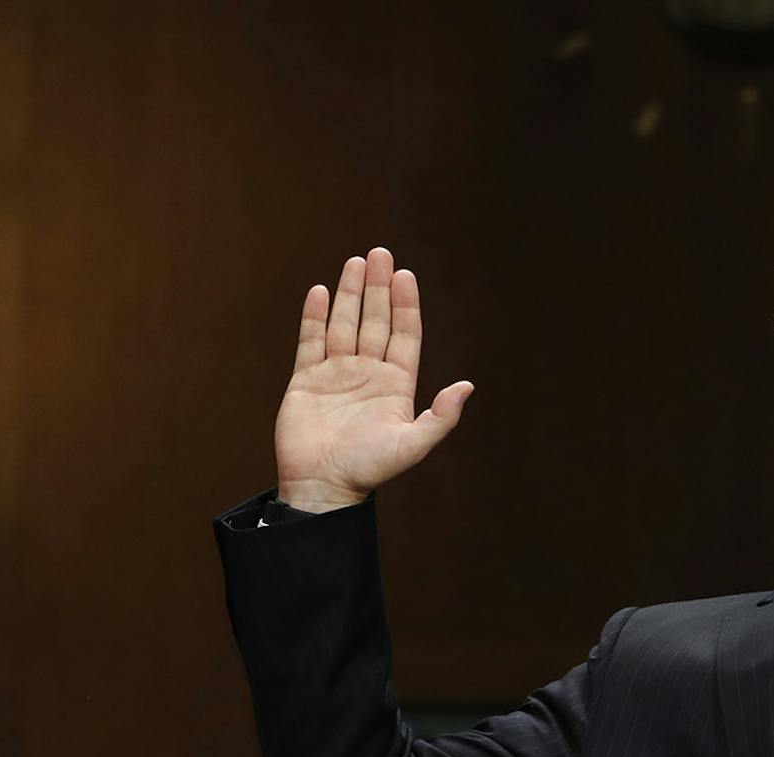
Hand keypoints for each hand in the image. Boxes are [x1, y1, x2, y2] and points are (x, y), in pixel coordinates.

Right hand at [274, 247, 472, 510]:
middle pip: (376, 321)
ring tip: (357, 262)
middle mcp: (369, 373)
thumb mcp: (413, 445)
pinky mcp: (306, 380)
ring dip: (351, 294)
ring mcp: (337, 374)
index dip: (406, 305)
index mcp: (396, 384)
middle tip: (381, 253)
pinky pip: (311, 341)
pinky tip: (321, 292)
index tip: (406, 275)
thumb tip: (467, 386)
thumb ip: (441, 417)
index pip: (404, 334)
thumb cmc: (370, 469)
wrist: (323, 486)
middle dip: (379, 288)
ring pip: (346, 324)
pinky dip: (315, 316)